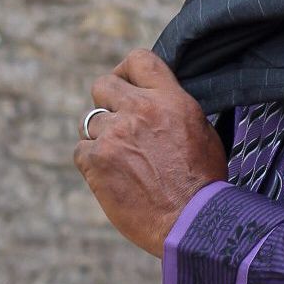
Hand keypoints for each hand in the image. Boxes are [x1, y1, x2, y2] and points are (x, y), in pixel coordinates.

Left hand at [74, 49, 226, 256]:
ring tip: (118, 159)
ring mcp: (114, 135)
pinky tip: (109, 177)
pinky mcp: (96, 162)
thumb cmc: (203, 185)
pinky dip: (91, 162)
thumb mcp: (202, 133)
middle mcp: (139, 111)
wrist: (191, 224)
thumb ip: (176, 110)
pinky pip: (80, 150)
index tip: (125, 84)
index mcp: (170, 99)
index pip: (138, 60)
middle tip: (116, 124)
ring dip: (99, 137)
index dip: (126, 71)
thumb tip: (159, 101)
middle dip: (107, 102)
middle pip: (102, 85)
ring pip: (88, 121)